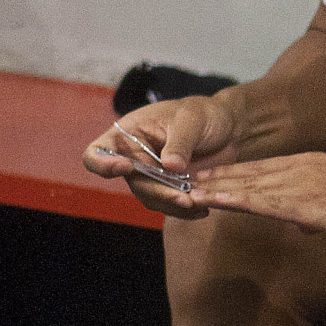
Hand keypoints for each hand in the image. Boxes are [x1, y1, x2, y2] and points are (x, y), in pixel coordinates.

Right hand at [83, 95, 238, 217]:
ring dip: (173, 205)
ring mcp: (152, 176)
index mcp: (128, 134)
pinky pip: (170, 206)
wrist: (228, 129)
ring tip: (199, 203)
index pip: (98, 152)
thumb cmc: (203, 114)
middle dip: (158, 192)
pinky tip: (203, 209)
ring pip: (152, 199)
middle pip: (133, 183)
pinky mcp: (171, 189)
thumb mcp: (191, 120)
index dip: (103, 164)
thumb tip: (169, 166)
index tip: (126, 166)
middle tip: (184, 198)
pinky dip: (185, 210)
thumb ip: (180, 142)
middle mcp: (135, 158)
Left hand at [188, 152, 325, 244]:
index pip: (263, 170)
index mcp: (311, 167)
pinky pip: (259, 200)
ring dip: (214, 187)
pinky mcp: (304, 202)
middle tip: (180, 179)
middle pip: (247, 174)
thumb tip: (303, 223)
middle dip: (214, 178)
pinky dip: (232, 199)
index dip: (233, 175)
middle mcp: (299, 169)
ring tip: (184, 189)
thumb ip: (321, 212)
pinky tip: (211, 200)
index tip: (207, 178)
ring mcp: (300, 183)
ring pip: (247, 185)